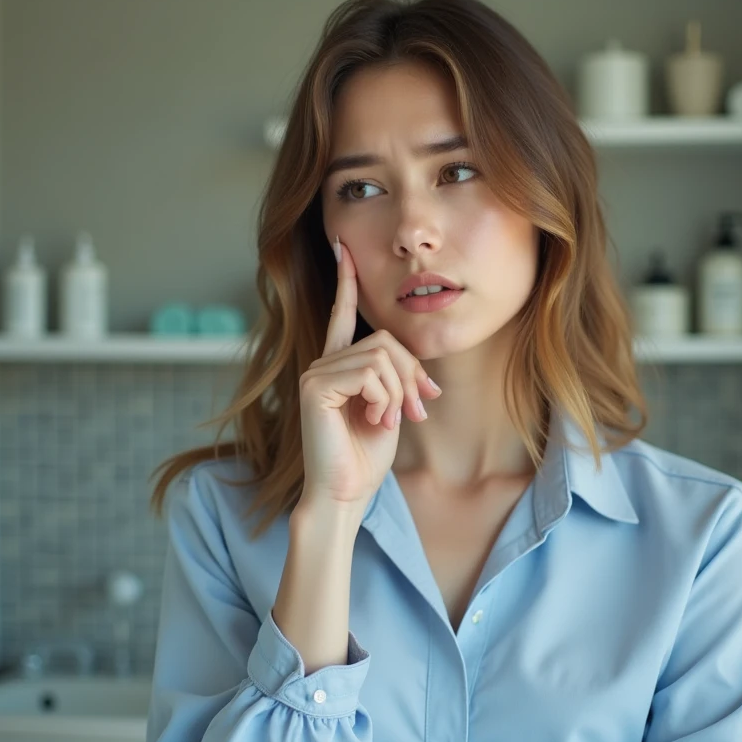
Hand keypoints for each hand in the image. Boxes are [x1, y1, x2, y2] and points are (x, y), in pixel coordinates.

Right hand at [296, 238, 441, 511]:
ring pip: (381, 356)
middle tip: (417, 409)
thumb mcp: (392, 411)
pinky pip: (369, 373)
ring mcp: (315, 373)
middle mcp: (322, 363)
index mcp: (337, 365)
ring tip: (390, 420)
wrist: (344, 493)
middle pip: (384, 340)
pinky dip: (384, 398)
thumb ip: (399, 383)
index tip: (344, 247)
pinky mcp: (316, 386)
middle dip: (410, 374)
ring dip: (398, 392)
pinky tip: (374, 421)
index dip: (346, 282)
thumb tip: (425, 378)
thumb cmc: (365, 458)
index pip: (342, 314)